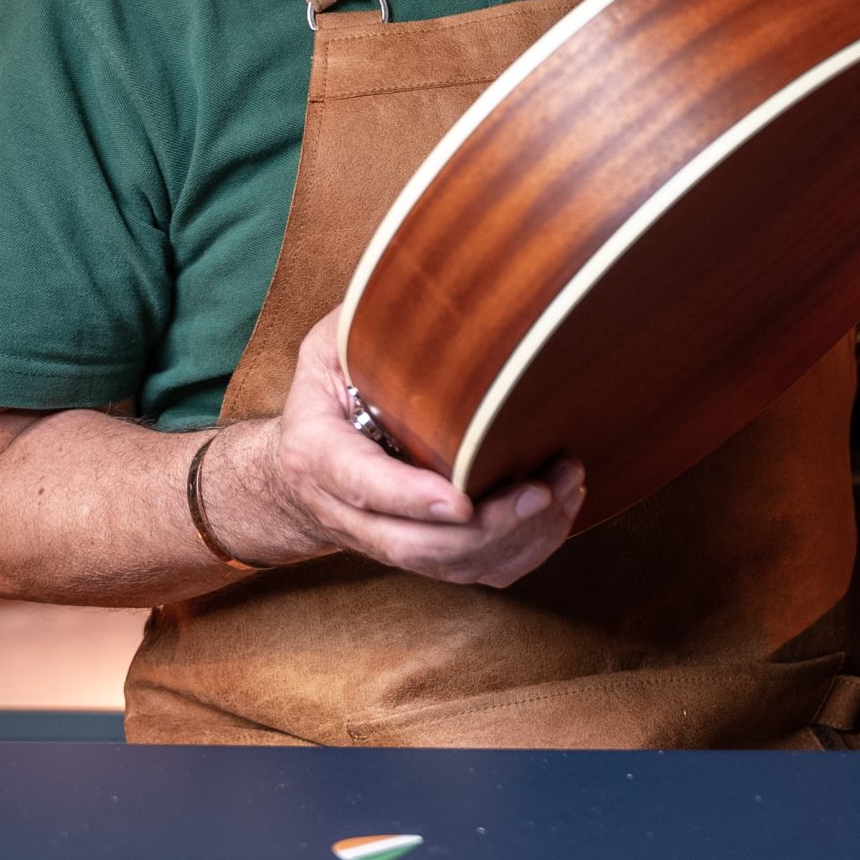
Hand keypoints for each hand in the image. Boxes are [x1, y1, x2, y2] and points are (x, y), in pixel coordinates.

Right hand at [220, 304, 584, 585]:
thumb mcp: (325, 351)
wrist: (295, 479)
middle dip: (486, 526)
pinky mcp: (423, 558)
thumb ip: (362, 327)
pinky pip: (475, 574)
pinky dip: (522, 553)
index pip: (363, 486)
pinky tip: (558, 513)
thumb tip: (424, 285)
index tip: (459, 500)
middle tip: (542, 490)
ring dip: (516, 538)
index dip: (410, 498)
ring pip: (452, 566)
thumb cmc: (324, 398)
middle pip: (417, 545)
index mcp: (318, 455)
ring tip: (565, 488)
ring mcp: (387, 543)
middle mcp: (349, 513)